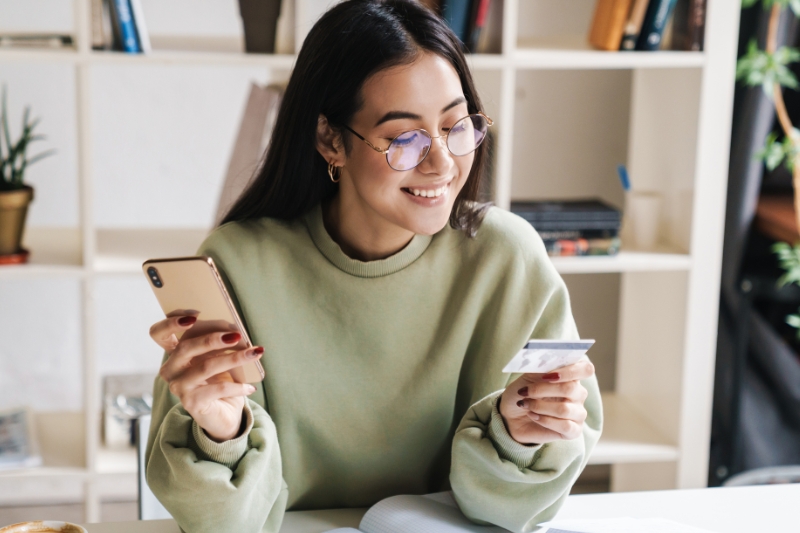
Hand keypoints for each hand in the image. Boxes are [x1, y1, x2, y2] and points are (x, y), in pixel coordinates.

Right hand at [149, 315, 260, 441]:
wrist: (224, 415)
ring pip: (206, 367)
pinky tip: (250, 387)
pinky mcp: (191, 403)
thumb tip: (235, 330)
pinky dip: (237, 386)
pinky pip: (218, 389)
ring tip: (254, 353)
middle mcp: (171, 370)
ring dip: (234, 358)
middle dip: (212, 339)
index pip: (158, 334)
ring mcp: (179, 387)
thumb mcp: (217, 358)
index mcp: (174, 354)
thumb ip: (217, 343)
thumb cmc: (220, 381)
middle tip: (237, 335)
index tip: (194, 315)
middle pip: (185, 347)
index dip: (170, 322)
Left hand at [498, 360, 593, 444]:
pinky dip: (544, 420)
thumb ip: (541, 368)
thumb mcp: (528, 376)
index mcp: (571, 376)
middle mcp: (578, 394)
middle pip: (570, 388)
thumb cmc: (523, 392)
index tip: (548, 375)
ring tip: (525, 404)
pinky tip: (533, 416)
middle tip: (525, 391)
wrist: (511, 416)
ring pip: (564, 409)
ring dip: (539, 406)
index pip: (586, 369)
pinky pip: (565, 426)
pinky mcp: (574, 431)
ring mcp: (578, 413)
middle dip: (543, 389)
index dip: (570, 371)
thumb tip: (548, 360)